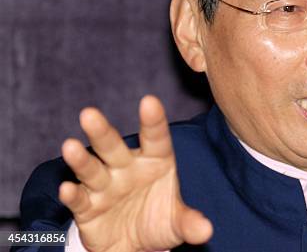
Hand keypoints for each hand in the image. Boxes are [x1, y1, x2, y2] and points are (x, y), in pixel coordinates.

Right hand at [59, 95, 212, 251]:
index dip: (153, 121)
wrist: (134, 246)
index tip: (150, 101)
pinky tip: (68, 189)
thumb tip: (205, 230)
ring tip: (70, 146)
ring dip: (81, 160)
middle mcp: (127, 168)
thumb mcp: (177, 222)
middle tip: (89, 113)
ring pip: (91, 169)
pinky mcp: (87, 208)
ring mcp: (105, 187)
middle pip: (113, 148)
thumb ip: (190, 222)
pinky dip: (73, 195)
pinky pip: (80, 199)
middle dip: (102, 132)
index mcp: (155, 161)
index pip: (156, 139)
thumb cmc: (158, 221)